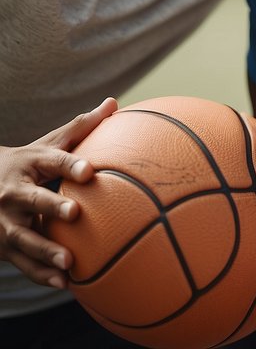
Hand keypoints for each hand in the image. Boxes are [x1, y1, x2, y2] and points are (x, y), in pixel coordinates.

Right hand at [0, 97, 115, 287]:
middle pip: (32, 199)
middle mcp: (13, 192)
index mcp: (29, 164)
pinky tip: (65, 283)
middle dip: (51, 206)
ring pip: (24, 237)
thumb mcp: (47, 145)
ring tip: (69, 261)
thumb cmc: (27, 164)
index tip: (89, 171)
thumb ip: (80, 129)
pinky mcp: (3, 246)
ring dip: (45, 250)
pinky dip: (41, 273)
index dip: (70, 164)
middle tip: (74, 214)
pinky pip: (22, 262)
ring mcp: (5, 221)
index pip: (52, 161)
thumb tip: (114, 103)